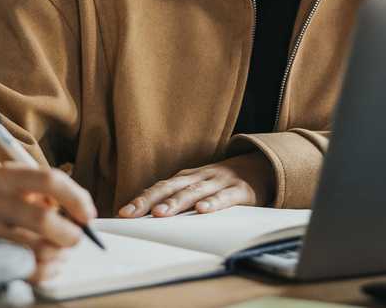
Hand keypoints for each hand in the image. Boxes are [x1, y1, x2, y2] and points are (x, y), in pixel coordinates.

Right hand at [0, 163, 95, 283]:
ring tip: (61, 249)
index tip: (88, 215)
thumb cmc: (10, 196)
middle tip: (77, 237)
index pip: (50, 180)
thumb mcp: (27, 182)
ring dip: (59, 254)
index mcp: (8, 176)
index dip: (76, 199)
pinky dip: (47, 270)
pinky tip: (50, 262)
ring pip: (37, 250)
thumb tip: (85, 218)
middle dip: (70, 233)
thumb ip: (58, 194)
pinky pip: (27, 271)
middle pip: (43, 219)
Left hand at [118, 152, 274, 217]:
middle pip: (172, 187)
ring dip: (176, 202)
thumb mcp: (200, 187)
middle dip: (150, 200)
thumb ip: (180, 198)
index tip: (123, 213)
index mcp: (188, 177)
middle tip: (132, 213)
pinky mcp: (240, 190)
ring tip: (161, 213)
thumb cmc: (223, 184)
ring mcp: (220, 181)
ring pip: (195, 191)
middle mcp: (201, 176)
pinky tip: (202, 210)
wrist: (262, 167)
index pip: (160, 187)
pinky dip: (213, 202)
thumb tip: (149, 218)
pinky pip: (225, 197)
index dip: (141, 199)